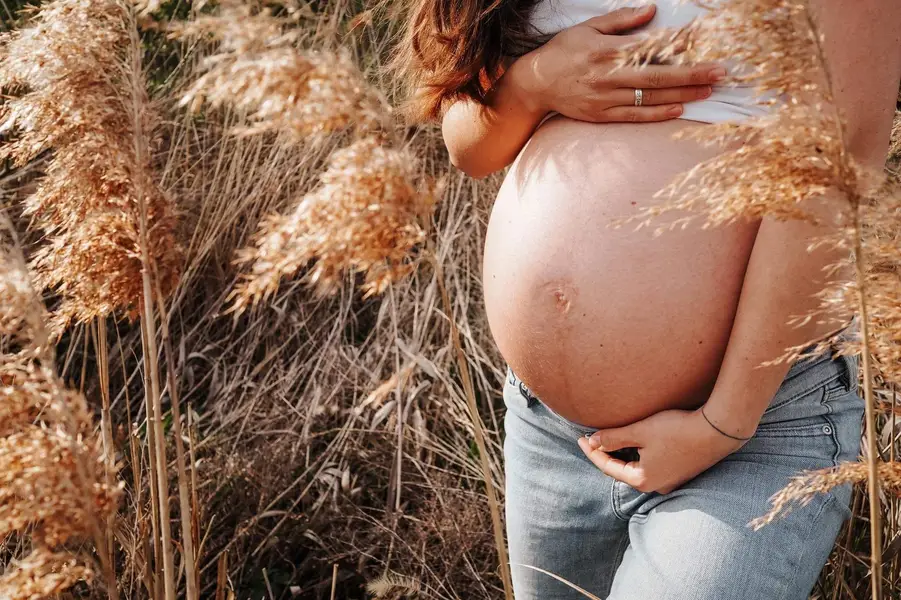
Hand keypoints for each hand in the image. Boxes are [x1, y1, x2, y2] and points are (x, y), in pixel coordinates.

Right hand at [513, 4, 725, 122]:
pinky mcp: (602, 115)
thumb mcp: (588, 28)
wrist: (535, 84)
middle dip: (692, 74)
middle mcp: (609, 76)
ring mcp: (606, 99)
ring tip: (708, 90)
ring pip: (651, 97)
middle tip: (720, 72)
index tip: (705, 43)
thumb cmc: (563, 52)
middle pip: (658, 75)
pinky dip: (658, 113)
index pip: (651, 47)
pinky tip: (679, 109)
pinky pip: (635, 116)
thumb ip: (621, 20)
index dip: (680, 46)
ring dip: (683, 94)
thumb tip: (651, 10)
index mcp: (607, 51)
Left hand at [577, 407, 748, 493]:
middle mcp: (656, 486)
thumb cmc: (677, 430)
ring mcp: (670, 481)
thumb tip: (592, 442)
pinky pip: (651, 464)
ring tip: (611, 437)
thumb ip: (613, 437)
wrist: (717, 430)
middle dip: (606, 454)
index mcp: (642, 480)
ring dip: (623, 452)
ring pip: (637, 467)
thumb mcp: (640, 431)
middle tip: (591, 437)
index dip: (591, 451)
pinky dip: (639, 453)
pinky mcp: (680, 471)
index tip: (579, 437)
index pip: (608, 467)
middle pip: (622, 470)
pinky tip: (636, 439)